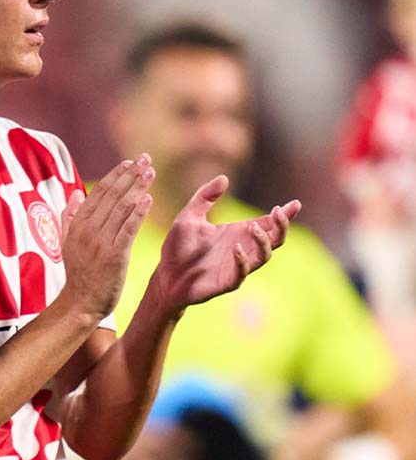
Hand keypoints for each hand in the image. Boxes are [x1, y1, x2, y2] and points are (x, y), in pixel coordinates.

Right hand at [59, 155, 154, 319]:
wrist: (81, 301)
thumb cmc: (78, 272)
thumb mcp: (66, 242)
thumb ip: (69, 216)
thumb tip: (76, 193)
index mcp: (77, 224)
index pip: (98, 192)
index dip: (115, 175)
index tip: (130, 162)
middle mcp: (88, 229)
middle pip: (112, 195)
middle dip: (130, 175)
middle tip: (146, 160)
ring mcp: (101, 241)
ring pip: (122, 208)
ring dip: (138, 188)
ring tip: (151, 173)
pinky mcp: (115, 255)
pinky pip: (128, 228)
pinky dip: (139, 212)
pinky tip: (148, 199)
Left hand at [152, 175, 299, 310]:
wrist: (165, 274)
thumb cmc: (179, 247)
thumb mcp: (189, 216)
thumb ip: (205, 196)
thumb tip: (224, 177)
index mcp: (237, 233)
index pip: (267, 223)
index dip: (283, 215)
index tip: (295, 204)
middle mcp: (242, 249)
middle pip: (274, 239)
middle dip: (281, 226)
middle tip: (278, 213)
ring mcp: (237, 266)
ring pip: (264, 256)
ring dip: (263, 242)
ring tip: (252, 227)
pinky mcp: (226, 282)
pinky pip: (241, 273)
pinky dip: (242, 261)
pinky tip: (236, 248)